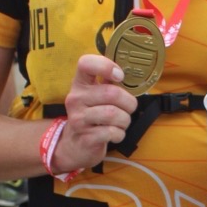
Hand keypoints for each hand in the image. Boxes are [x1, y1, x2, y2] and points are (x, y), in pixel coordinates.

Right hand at [54, 54, 137, 171]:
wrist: (77, 143)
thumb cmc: (94, 113)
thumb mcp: (97, 94)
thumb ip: (110, 81)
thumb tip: (131, 72)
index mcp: (80, 83)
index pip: (86, 63)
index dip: (106, 66)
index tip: (120, 76)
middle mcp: (75, 98)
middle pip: (111, 93)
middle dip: (129, 102)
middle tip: (129, 108)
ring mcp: (78, 118)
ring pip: (113, 114)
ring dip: (125, 120)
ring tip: (121, 122)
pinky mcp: (85, 137)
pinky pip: (112, 132)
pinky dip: (120, 134)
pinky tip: (115, 133)